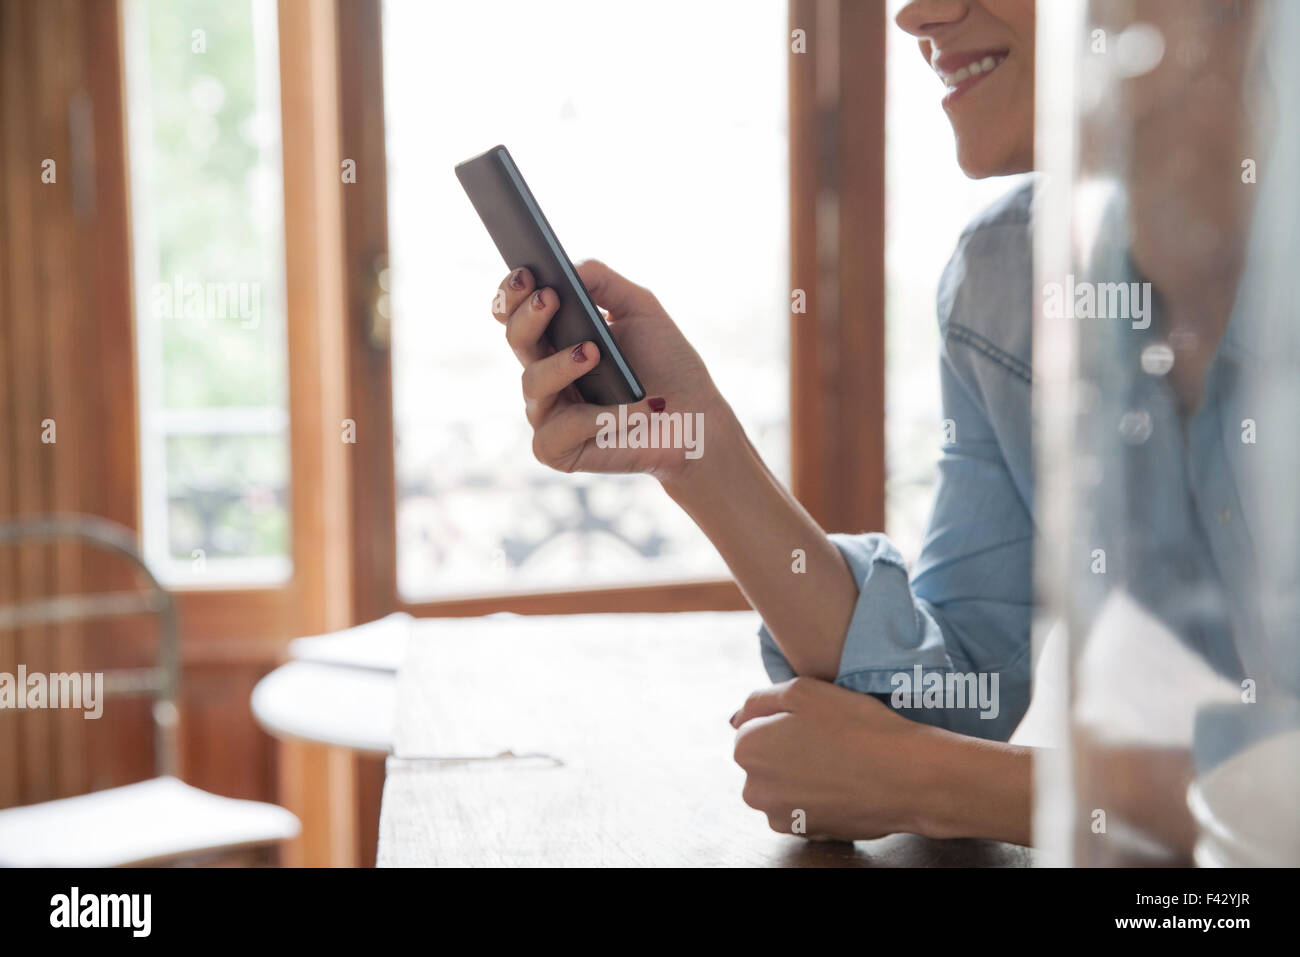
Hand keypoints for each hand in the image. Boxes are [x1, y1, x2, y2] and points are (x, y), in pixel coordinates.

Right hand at [490, 260, 732, 481]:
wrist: (696, 416)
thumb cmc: (666, 362)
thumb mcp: (640, 308)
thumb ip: (603, 281)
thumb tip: (566, 267)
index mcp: (555, 340)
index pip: (515, 313)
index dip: (511, 294)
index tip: (525, 273)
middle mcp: (545, 374)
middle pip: (516, 340)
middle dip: (528, 317)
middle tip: (549, 298)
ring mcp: (548, 413)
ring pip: (533, 383)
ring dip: (561, 365)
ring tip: (594, 352)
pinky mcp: (557, 451)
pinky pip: (555, 432)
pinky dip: (592, 419)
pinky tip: (625, 410)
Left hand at [731, 677, 943, 840]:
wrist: (906, 777)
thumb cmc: (856, 727)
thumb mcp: (803, 690)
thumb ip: (760, 700)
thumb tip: (736, 719)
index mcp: (747, 750)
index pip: (751, 728)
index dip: (784, 720)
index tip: (815, 722)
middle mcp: (754, 789)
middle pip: (764, 759)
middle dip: (787, 749)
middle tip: (830, 740)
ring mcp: (779, 817)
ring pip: (783, 784)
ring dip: (802, 773)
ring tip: (839, 761)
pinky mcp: (805, 834)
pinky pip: (802, 807)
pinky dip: (817, 796)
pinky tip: (844, 782)